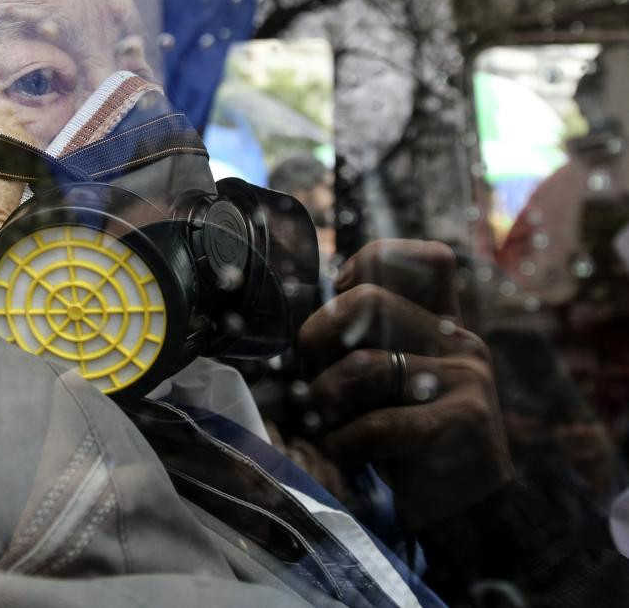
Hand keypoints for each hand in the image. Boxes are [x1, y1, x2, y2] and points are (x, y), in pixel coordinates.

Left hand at [297, 239, 513, 529]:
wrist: (475, 515)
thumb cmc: (415, 444)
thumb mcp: (395, 383)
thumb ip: (367, 345)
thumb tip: (298, 331)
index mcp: (446, 324)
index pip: (428, 258)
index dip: (372, 263)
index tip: (340, 295)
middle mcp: (461, 342)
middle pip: (369, 301)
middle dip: (318, 338)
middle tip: (309, 379)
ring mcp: (466, 380)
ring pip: (365, 364)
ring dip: (324, 399)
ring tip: (321, 423)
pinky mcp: (462, 424)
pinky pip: (377, 424)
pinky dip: (344, 444)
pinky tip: (342, 455)